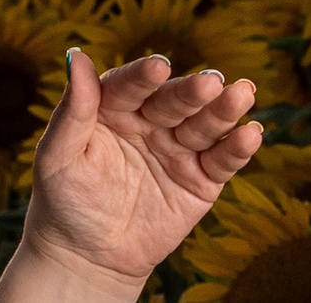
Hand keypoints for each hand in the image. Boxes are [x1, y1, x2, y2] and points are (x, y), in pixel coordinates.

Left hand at [0, 52, 262, 302]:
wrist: (88, 253)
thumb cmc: (64, 197)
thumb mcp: (59, 153)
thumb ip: (73, 108)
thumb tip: (78, 56)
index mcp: (110, 107)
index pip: (130, 86)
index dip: (143, 77)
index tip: (157, 67)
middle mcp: (147, 122)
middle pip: (172, 102)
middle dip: (191, 92)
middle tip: (211, 81)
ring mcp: (176, 149)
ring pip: (202, 125)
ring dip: (223, 110)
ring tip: (241, 93)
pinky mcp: (201, 181)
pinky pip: (220, 161)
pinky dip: (237, 148)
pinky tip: (251, 133)